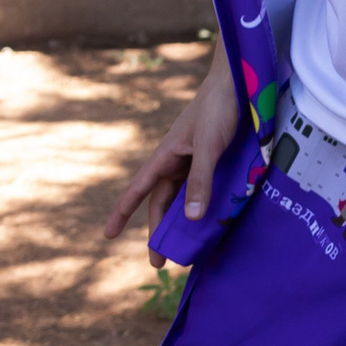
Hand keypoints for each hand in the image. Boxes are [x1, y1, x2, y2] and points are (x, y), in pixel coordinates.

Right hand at [103, 43, 238, 265]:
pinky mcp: (211, 161)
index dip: (122, 214)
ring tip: (186, 250)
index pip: (137, 192)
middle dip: (158, 232)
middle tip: (160, 263)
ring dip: (181, 224)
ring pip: (182, 199)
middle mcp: (174, 163)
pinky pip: (201, 190)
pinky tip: (210, 222)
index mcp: (164, 158)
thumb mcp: (208, 147)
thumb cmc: (217, 110)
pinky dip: (202, 208)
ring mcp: (192, 162)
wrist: (237, 83)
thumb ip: (200, 181)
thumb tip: (190, 218)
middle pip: (161, 204)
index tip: (108, 235)